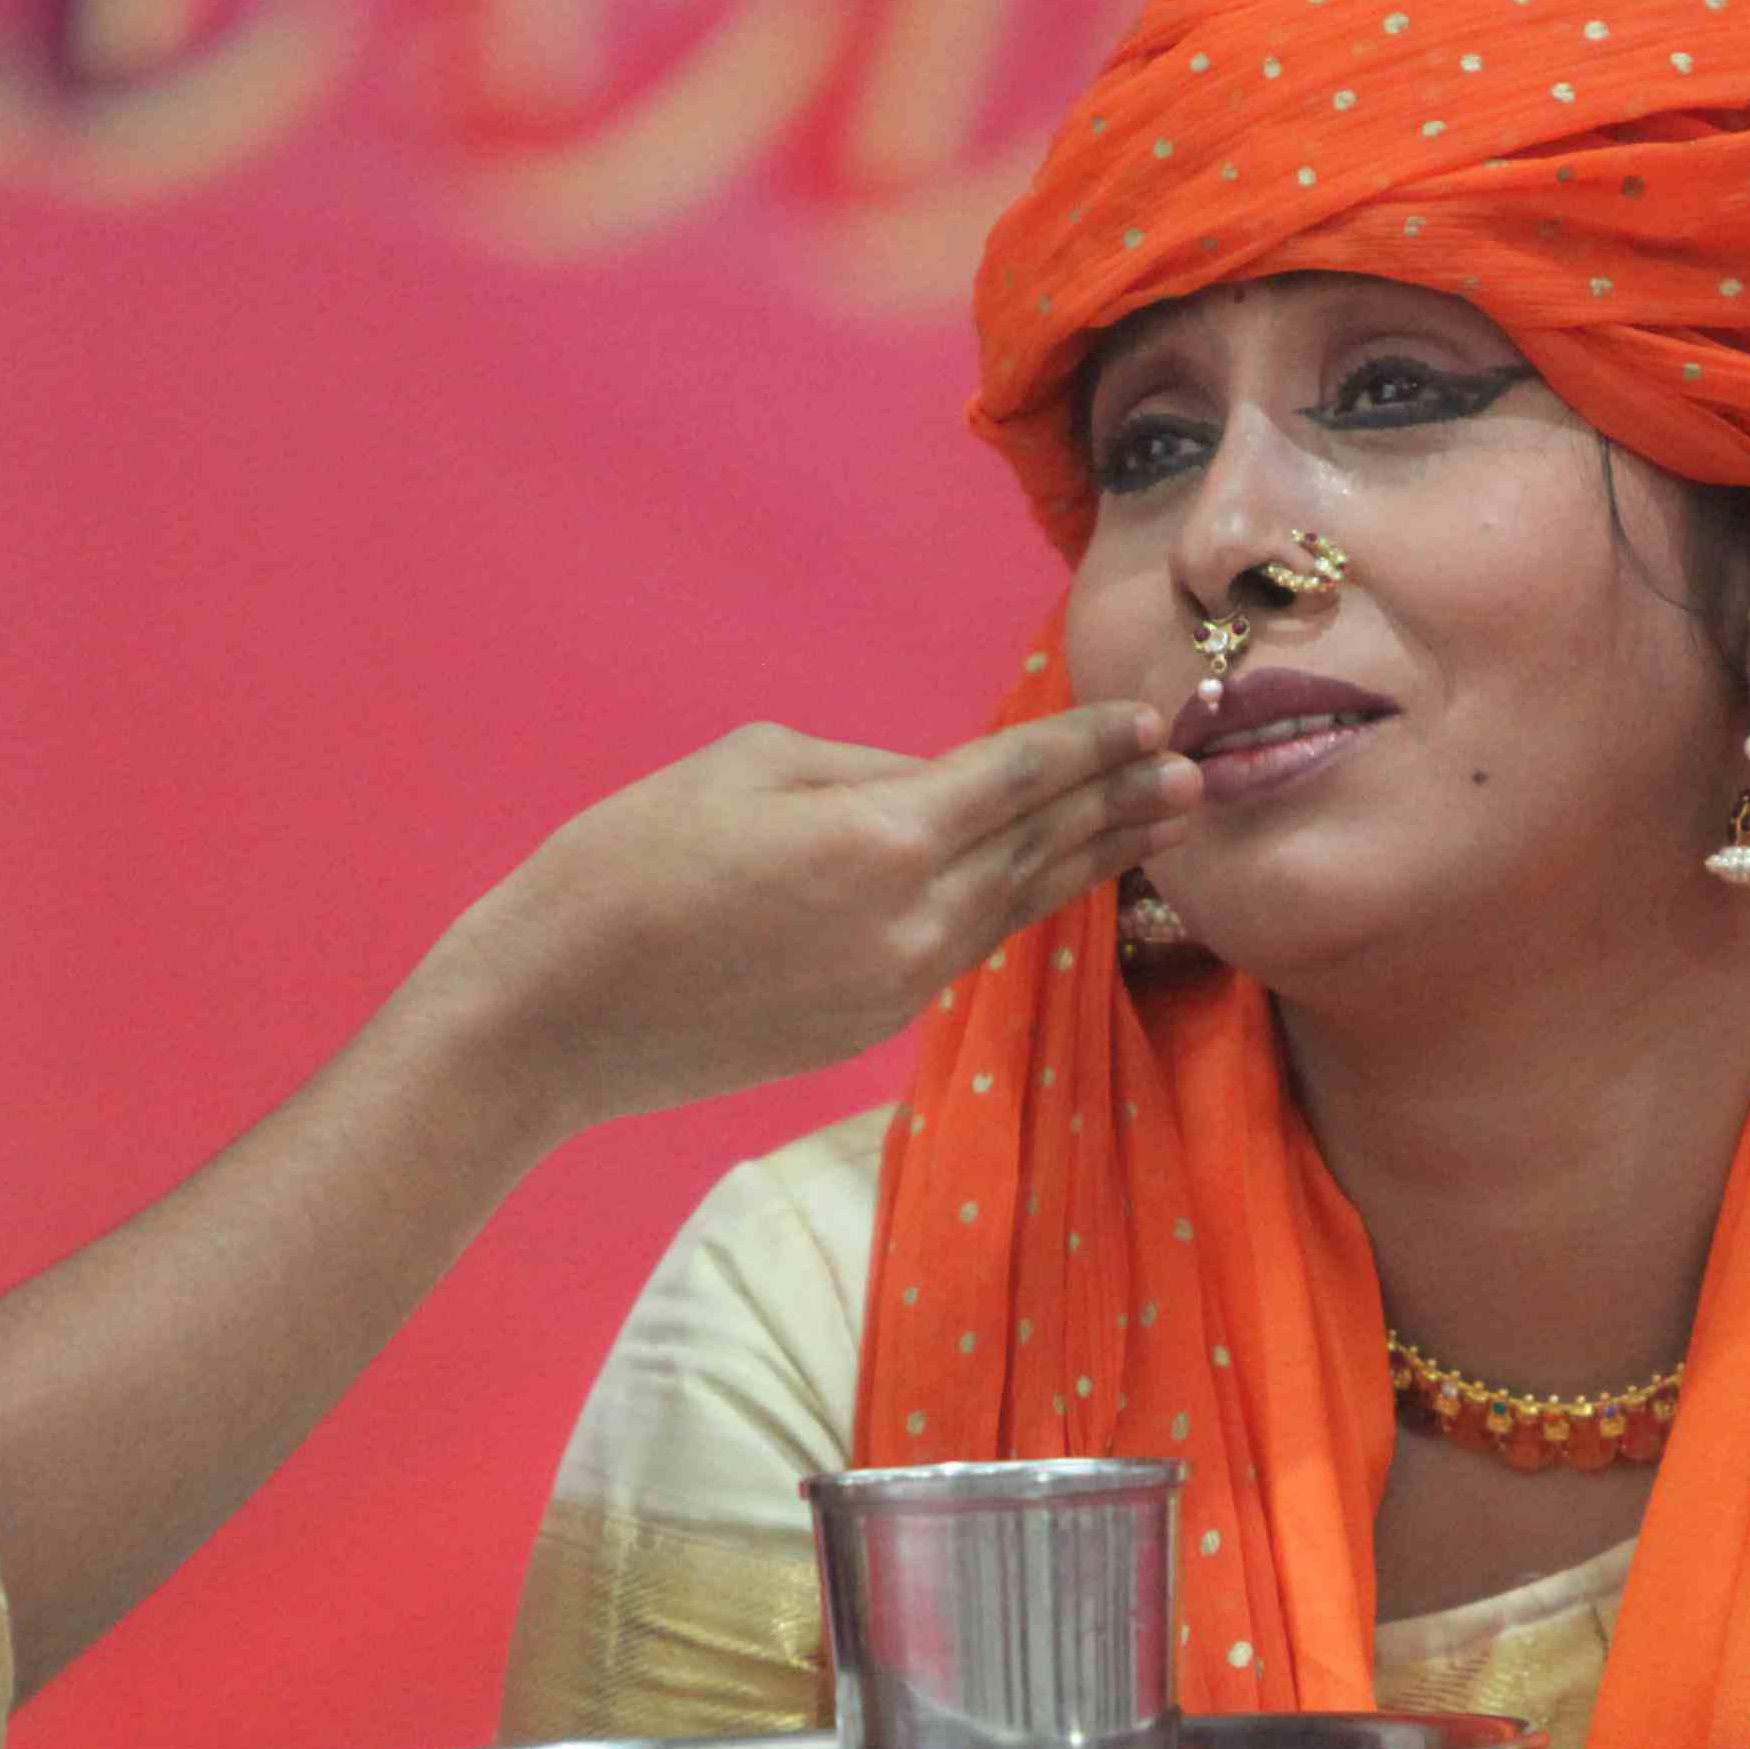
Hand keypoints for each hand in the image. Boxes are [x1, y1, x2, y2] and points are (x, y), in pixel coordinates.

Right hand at [420, 705, 1199, 1138]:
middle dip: (1123, 805)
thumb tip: (924, 786)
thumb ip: (858, 767)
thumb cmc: (624, 864)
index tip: (1150, 721)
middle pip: (1042, 850)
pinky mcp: (867, 1027)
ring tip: (1157, 827)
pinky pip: (961, 949)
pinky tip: (1045, 888)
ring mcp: (895, 986)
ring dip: (1091, 863)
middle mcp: (912, 921)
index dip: (1091, 747)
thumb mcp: (744, 767)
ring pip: (1015, 909)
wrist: (553, 1017)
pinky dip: (1016, 909)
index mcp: (882, 838)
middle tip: (1196, 772)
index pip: (1019, 780)